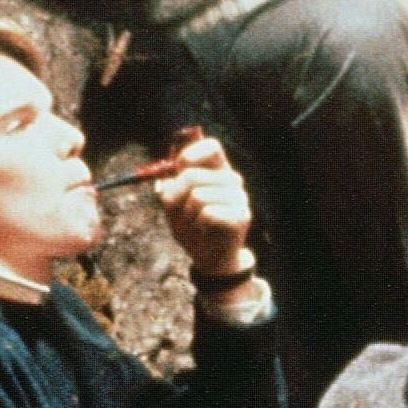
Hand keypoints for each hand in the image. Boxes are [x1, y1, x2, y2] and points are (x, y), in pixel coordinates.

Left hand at [156, 135, 252, 277]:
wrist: (212, 260)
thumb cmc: (193, 228)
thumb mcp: (174, 206)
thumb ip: (170, 188)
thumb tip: (166, 180)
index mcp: (218, 171)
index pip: (211, 146)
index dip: (190, 155)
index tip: (179, 171)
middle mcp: (231, 180)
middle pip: (191, 176)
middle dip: (176, 199)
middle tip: (183, 215)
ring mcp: (239, 198)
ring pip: (197, 196)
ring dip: (187, 216)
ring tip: (196, 225)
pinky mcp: (241, 217)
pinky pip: (208, 213)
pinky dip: (199, 226)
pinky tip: (207, 232)